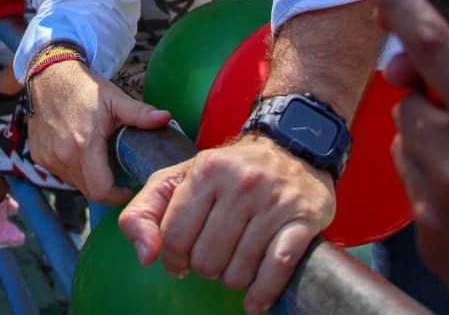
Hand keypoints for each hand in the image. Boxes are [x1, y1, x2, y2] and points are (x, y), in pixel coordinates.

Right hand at [28, 60, 170, 203]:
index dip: (117, 196)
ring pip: (74, 183)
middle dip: (106, 187)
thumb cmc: (84, 87)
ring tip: (99, 159)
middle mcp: (62, 155)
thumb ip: (141, 114)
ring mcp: (47, 157)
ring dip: (88, 178)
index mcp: (84, 145)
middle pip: (88, 190)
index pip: (101, 190)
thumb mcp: (116, 100)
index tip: (128, 189)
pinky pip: (60, 173)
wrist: (50, 76)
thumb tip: (166, 118)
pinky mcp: (38, 155)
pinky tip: (80, 152)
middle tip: (118, 173)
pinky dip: (72, 169)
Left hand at [119, 135, 333, 314]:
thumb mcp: (180, 178)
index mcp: (207, 170)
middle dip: (205, 267)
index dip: (172, 258)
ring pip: (239, 270)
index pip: (175, 236)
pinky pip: (277, 268)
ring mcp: (273, 202)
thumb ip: (146, 210)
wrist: (292, 149)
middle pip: (206, 258)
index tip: (180, 261)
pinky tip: (255, 302)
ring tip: (236, 263)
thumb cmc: (228, 171)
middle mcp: (241, 183)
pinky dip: (263, 292)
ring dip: (233, 279)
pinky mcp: (302, 219)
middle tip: (214, 256)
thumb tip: (146, 255)